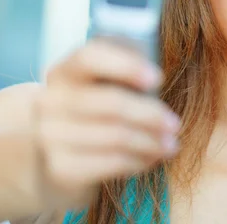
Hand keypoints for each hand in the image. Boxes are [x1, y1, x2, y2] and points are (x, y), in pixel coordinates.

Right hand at [32, 37, 178, 207]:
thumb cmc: (95, 108)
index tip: (158, 78)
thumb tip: (155, 80)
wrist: (58, 152)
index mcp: (63, 71)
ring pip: (116, 137)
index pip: (90, 58)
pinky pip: (112, 163)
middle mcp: (51, 101)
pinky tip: (152, 157)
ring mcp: (52, 136)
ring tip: (171, 144)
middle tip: (175, 124)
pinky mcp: (61, 167)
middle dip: (151, 114)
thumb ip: (125, 71)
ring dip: (151, 142)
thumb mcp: (103, 83)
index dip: (126, 65)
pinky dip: (139, 161)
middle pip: (112, 103)